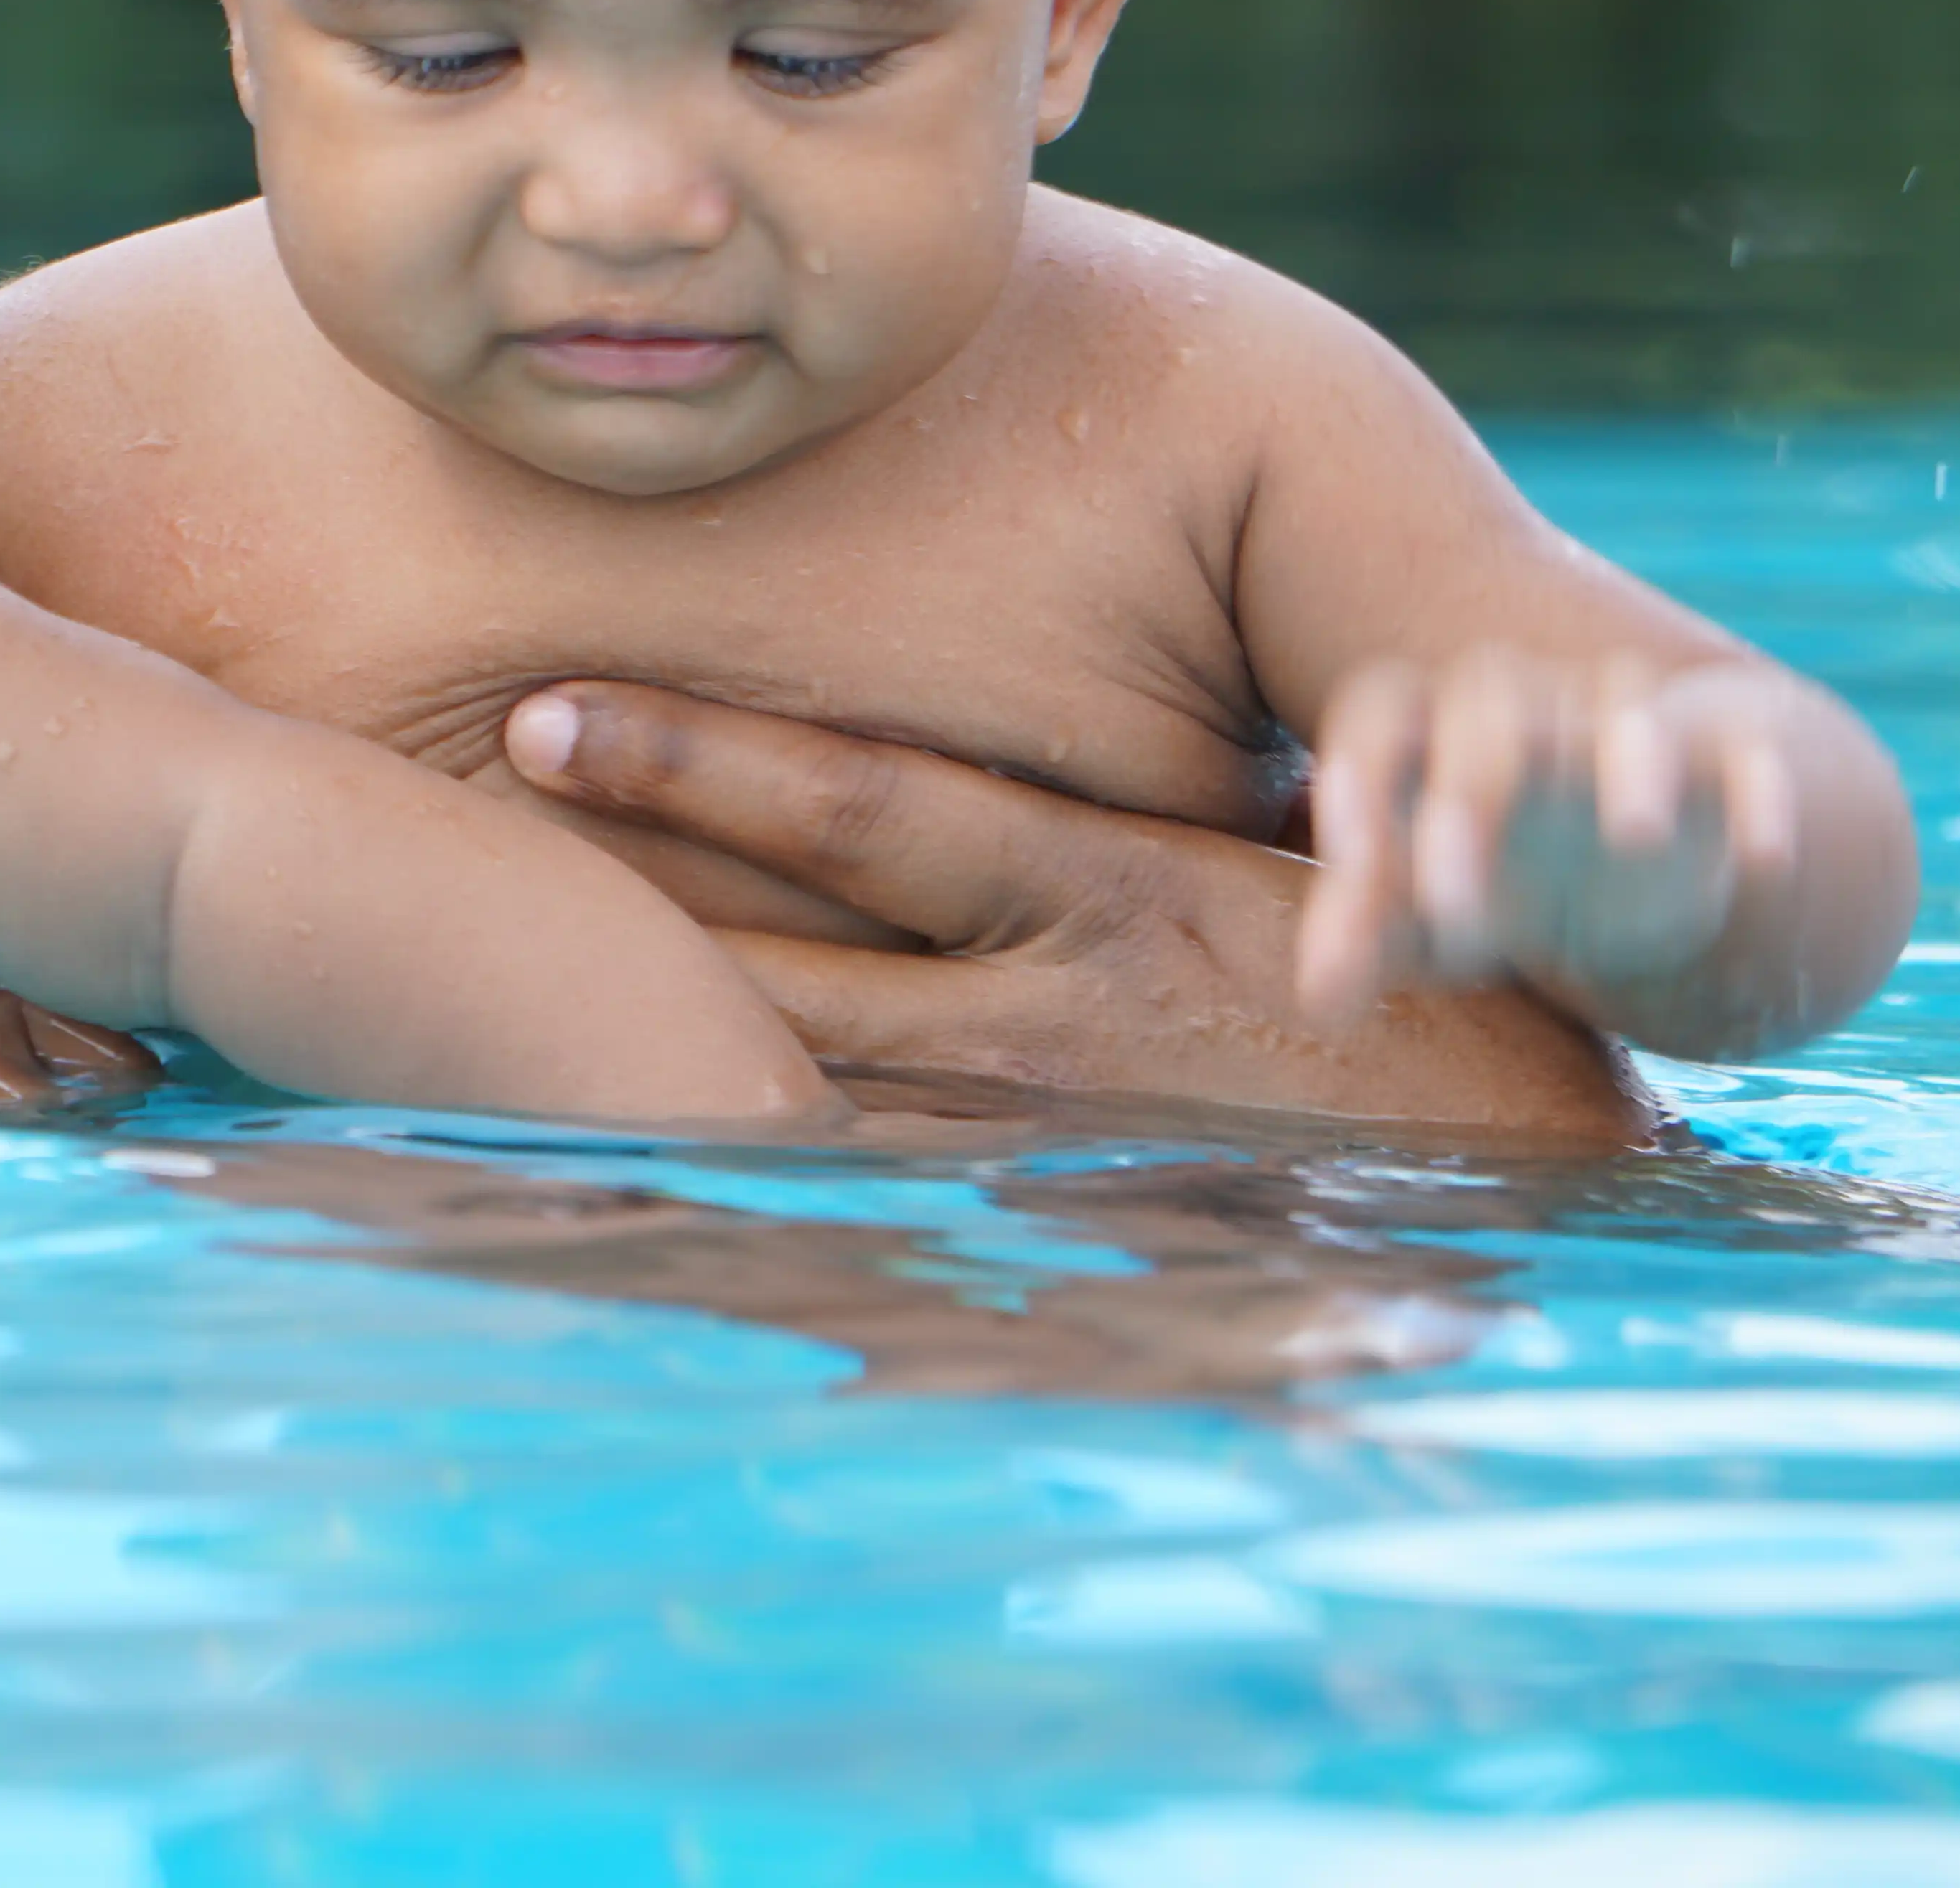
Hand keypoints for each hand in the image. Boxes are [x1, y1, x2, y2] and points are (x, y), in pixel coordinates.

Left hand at [500, 681, 1643, 1138]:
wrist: (1547, 1158)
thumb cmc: (1401, 973)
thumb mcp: (1256, 860)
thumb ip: (1096, 808)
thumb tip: (940, 742)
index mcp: (1095, 888)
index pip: (852, 810)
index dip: (688, 763)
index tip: (547, 722)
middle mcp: (1034, 1019)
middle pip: (765, 966)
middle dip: (599, 929)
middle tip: (412, 876)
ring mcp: (1032, 1145)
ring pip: (790, 1102)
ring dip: (632, 1082)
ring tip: (442, 1062)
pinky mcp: (1051, 1235)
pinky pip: (865, 1237)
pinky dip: (740, 1234)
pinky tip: (600, 1230)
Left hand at [1298, 648, 1796, 1026]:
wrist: (1621, 858)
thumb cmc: (1490, 878)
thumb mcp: (1422, 912)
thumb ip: (1365, 934)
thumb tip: (1317, 999)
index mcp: (1434, 733)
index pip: (1384, 715)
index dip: (1364, 771)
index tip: (1347, 845)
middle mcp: (1526, 715)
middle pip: (1491, 714)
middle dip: (1473, 795)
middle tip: (1451, 900)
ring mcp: (1623, 732)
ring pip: (1626, 710)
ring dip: (1633, 765)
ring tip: (1637, 833)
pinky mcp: (1716, 766)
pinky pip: (1741, 761)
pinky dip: (1758, 799)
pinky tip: (1765, 859)